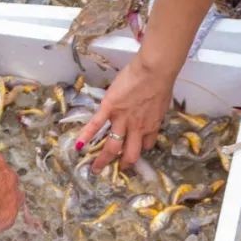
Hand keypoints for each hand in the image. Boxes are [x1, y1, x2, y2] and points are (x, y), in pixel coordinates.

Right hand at [76, 55, 176, 171]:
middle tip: (118, 169)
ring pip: (112, 146)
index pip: (146, 145)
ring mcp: (121, 120)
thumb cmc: (161, 83)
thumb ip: (154, 114)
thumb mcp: (162, 104)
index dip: (141, 148)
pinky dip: (86, 135)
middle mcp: (136, 129)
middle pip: (130, 153)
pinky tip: (79, 146)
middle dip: (123, 164)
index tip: (136, 149)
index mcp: (151, 126)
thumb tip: (151, 114)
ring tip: (95, 168)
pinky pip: (96, 124)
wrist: (153, 72)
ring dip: (103, 159)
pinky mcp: (109, 109)